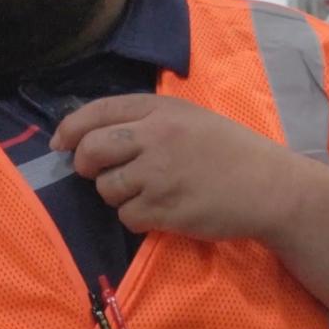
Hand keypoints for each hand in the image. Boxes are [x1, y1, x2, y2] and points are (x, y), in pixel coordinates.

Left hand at [51, 95, 310, 241]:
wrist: (269, 187)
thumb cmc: (231, 151)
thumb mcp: (191, 119)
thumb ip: (148, 121)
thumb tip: (93, 134)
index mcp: (162, 110)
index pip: (98, 111)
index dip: (70, 127)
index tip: (59, 142)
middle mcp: (156, 138)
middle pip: (91, 150)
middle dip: (85, 164)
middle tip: (97, 172)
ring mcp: (159, 175)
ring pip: (106, 188)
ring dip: (116, 194)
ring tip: (145, 192)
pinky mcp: (165, 209)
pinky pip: (127, 216)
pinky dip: (137, 217)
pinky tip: (160, 211)